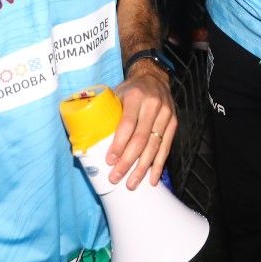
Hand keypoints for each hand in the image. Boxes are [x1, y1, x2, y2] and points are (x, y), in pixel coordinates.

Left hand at [107, 63, 175, 188]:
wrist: (154, 77)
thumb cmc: (130, 90)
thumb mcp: (117, 93)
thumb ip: (108, 113)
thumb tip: (87, 139)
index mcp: (136, 96)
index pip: (127, 124)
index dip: (119, 144)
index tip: (109, 161)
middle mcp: (153, 105)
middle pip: (141, 139)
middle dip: (128, 161)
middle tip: (116, 177)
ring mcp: (166, 115)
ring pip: (154, 146)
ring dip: (142, 168)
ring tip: (131, 184)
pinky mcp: (173, 123)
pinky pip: (166, 148)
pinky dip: (158, 165)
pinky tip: (152, 179)